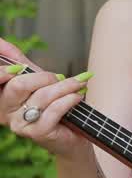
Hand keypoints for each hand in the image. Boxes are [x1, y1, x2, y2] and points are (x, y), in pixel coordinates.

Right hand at [0, 38, 92, 158]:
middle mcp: (6, 112)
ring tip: (78, 84)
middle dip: (44, 77)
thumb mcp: (34, 79)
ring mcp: (20, 124)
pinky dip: (69, 100)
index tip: (17, 67)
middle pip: (19, 84)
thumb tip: (0, 41)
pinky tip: (78, 97)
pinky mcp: (38, 133)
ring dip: (65, 87)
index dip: (2, 71)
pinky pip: (54, 110)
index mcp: (2, 97)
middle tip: (60, 78)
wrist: (72, 137)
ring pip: (42, 96)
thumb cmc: (52, 105)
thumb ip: (18, 61)